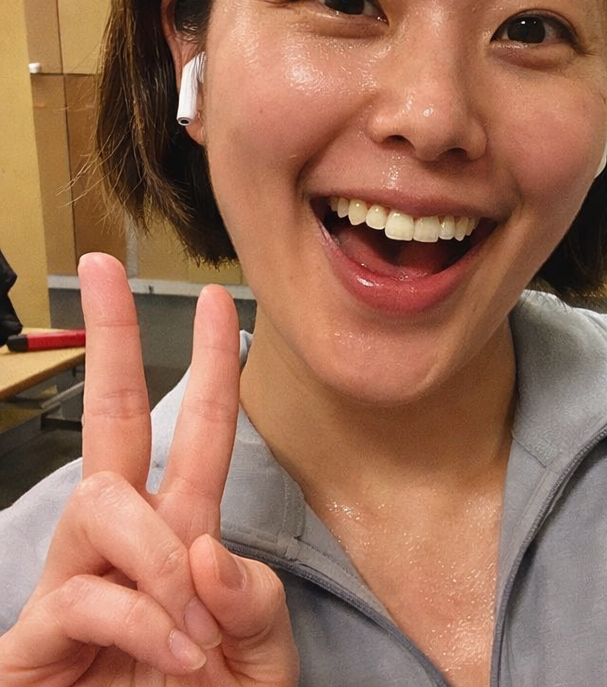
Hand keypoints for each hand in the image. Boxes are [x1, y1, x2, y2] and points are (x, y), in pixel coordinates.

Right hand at [0, 253, 298, 684]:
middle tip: (101, 269)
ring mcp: (77, 580)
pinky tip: (169, 656)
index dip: (213, 366)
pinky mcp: (36, 635)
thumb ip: (252, 602)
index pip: (200, 431)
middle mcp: (127, 540)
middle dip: (113, 339)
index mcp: (184, 531)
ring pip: (104, 502)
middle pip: (115, 417)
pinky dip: (141, 620)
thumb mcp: (259, 656)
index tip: (220, 301)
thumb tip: (207, 549)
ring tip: (189, 631)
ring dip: (158, 556)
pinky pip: (85, 591)